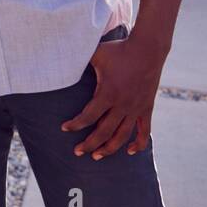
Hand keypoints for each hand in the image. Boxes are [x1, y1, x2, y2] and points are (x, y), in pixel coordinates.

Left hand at [61, 36, 164, 158]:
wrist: (147, 50)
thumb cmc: (118, 51)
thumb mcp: (95, 54)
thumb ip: (78, 60)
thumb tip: (59, 60)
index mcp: (107, 93)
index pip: (88, 116)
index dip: (75, 125)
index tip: (64, 128)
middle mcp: (122, 105)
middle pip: (104, 132)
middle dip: (89, 144)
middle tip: (78, 152)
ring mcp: (136, 108)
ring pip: (122, 136)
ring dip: (110, 148)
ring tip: (97, 156)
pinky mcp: (146, 108)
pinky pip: (144, 131)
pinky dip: (139, 143)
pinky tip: (130, 151)